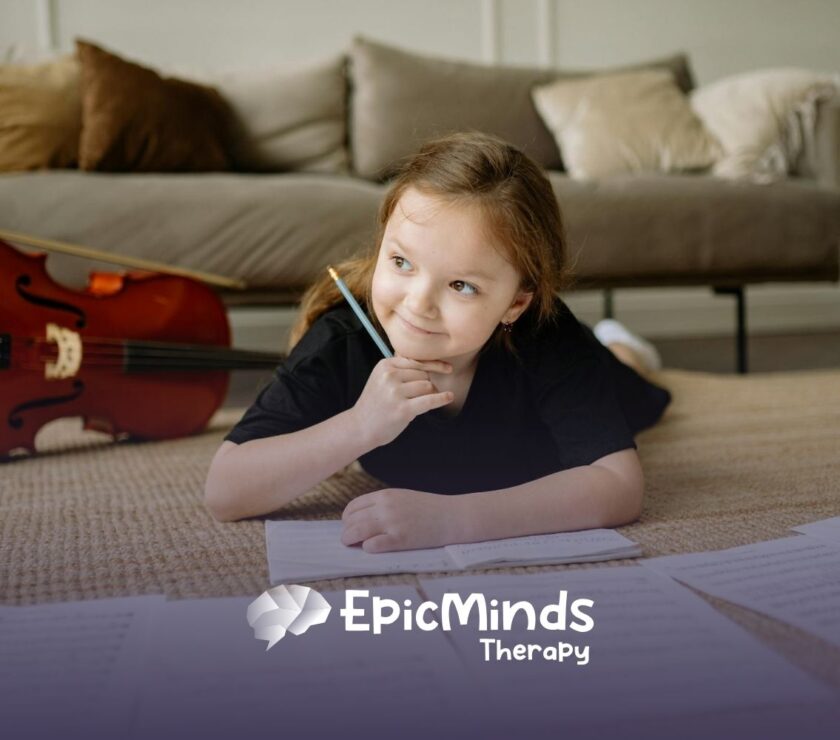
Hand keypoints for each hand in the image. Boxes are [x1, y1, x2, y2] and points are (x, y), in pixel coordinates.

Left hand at [340, 488, 464, 552]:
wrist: (453, 516)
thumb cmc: (429, 509)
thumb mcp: (403, 498)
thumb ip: (383, 505)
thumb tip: (362, 518)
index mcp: (385, 495)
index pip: (353, 507)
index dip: (347, 518)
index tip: (349, 526)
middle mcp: (385, 507)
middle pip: (352, 520)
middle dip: (347, 531)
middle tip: (349, 539)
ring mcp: (392, 523)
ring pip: (357, 532)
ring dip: (350, 540)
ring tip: (352, 545)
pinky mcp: (400, 539)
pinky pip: (372, 545)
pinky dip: (367, 548)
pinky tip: (371, 548)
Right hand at [351, 356, 453, 448]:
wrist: (360, 427)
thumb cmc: (376, 404)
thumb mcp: (382, 379)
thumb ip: (401, 370)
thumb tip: (433, 366)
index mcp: (385, 365)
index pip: (416, 362)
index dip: (434, 365)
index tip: (447, 368)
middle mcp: (389, 376)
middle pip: (424, 375)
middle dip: (427, 385)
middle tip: (417, 397)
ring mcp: (396, 392)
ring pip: (427, 386)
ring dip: (429, 395)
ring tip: (416, 404)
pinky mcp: (403, 409)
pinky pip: (430, 400)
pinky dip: (442, 399)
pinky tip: (449, 397)